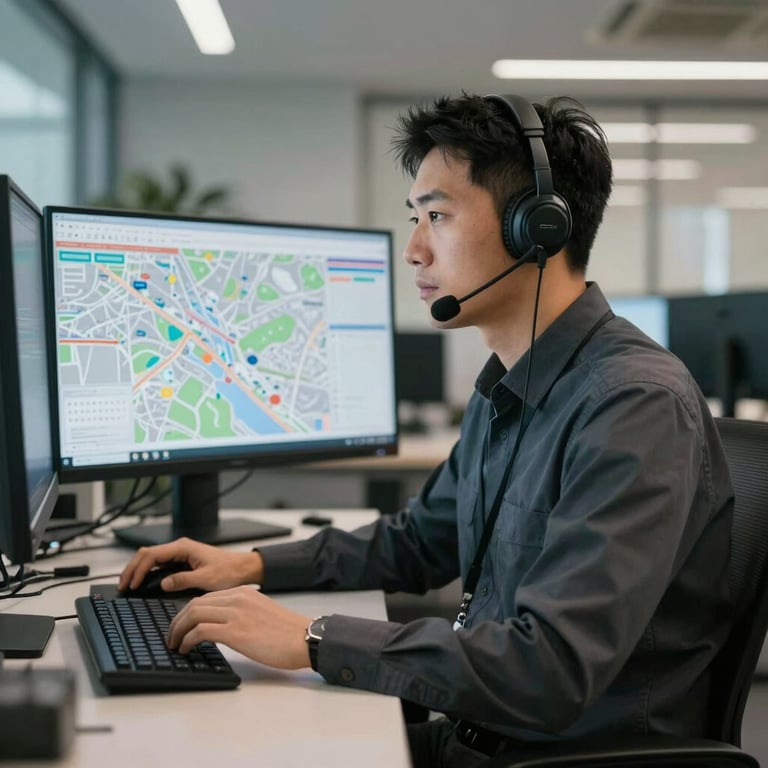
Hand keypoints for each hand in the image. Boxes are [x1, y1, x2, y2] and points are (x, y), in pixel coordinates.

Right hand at [118, 537, 263, 593]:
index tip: (131, 585)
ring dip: (138, 569)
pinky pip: (159, 563)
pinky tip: (143, 582)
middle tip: (122, 585)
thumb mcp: (206, 579)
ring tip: (128, 584)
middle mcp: (180, 547)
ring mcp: (180, 553)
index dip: (138, 570)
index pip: (152, 555)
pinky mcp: (183, 560)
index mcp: (183, 548)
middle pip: (147, 554)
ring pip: (151, 558)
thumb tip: (163, 583)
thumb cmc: (229, 571)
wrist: (244, 568)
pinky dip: (148, 571)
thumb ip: (183, 580)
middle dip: (132, 568)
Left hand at [167, 586, 311, 668]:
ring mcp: (236, 614)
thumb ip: (243, 612)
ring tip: (175, 644)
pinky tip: (186, 649)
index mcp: (244, 593)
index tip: (181, 626)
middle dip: (177, 621)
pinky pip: (200, 631)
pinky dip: (187, 640)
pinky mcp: (235, 631)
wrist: (305, 638)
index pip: (206, 598)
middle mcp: (238, 599)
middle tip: (171, 636)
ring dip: (178, 631)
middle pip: (194, 604)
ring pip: (193, 615)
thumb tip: (224, 625)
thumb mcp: (262, 612)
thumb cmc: (288, 632)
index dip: (187, 612)